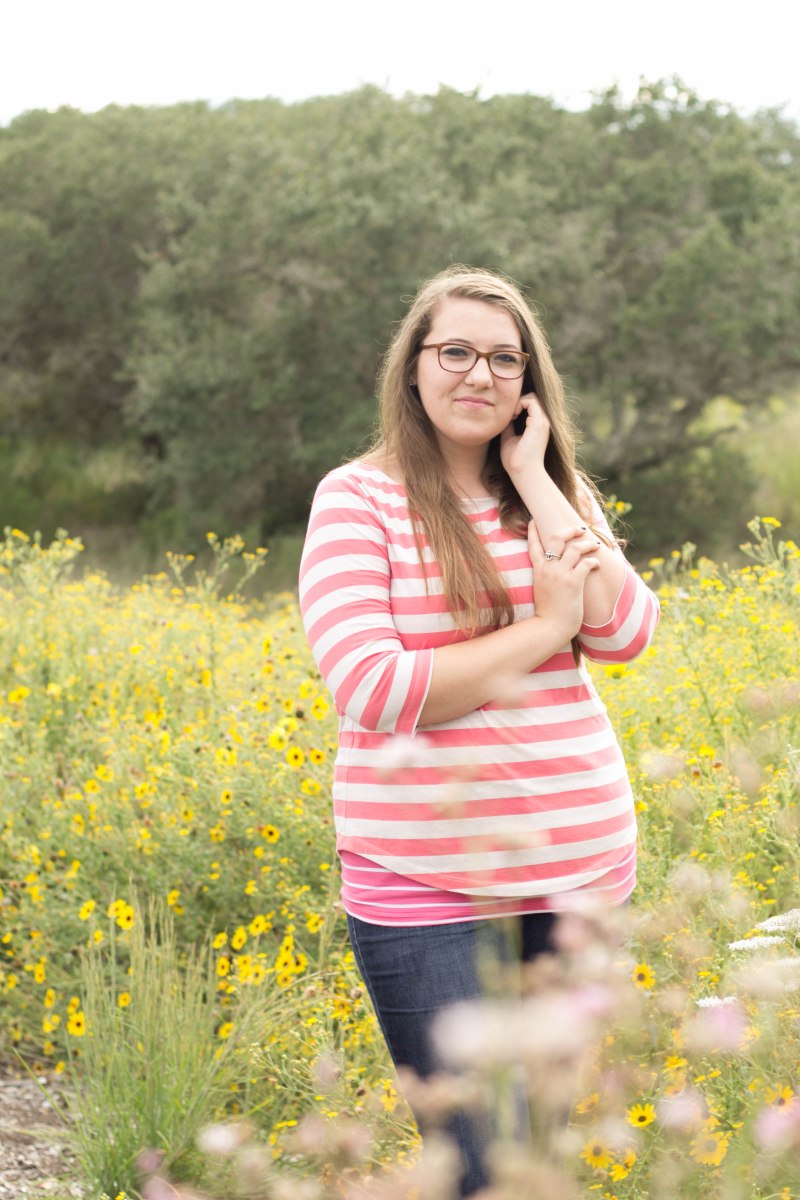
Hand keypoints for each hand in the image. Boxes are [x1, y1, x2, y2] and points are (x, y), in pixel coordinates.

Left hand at [499, 393, 550, 477]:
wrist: (523, 472)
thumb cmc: (515, 460)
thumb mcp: (509, 438)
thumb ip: (508, 427)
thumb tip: (502, 418)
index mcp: (537, 426)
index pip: (531, 405)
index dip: (518, 405)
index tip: (508, 418)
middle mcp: (543, 422)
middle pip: (532, 398)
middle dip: (517, 401)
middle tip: (508, 415)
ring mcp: (542, 421)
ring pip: (532, 397)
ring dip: (518, 402)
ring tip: (510, 415)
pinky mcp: (538, 422)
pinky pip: (531, 401)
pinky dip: (519, 403)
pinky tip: (512, 416)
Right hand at [527, 522, 600, 638]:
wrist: (549, 627)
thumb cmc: (548, 613)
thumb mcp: (541, 591)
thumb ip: (546, 578)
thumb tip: (555, 572)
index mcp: (538, 571)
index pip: (533, 545)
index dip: (533, 531)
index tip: (533, 520)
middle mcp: (547, 569)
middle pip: (556, 538)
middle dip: (570, 530)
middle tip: (580, 528)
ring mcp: (559, 574)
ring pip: (575, 548)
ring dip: (588, 544)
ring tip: (595, 545)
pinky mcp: (572, 582)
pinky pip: (586, 563)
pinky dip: (594, 561)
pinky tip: (597, 565)